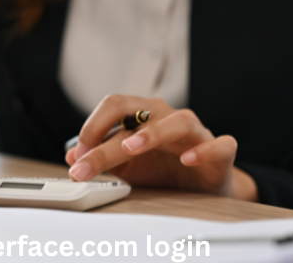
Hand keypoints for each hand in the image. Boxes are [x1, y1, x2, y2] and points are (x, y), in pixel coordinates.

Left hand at [65, 95, 257, 200]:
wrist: (203, 186)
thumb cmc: (164, 169)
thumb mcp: (126, 166)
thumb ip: (101, 158)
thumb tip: (71, 155)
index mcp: (144, 115)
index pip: (113, 107)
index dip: (91, 128)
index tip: (76, 156)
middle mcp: (167, 118)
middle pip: (136, 112)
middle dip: (106, 137)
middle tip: (85, 161)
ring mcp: (196, 133)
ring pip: (178, 122)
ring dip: (152, 133)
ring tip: (130, 148)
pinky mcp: (221, 151)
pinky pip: (219, 145)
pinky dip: (203, 151)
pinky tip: (187, 160)